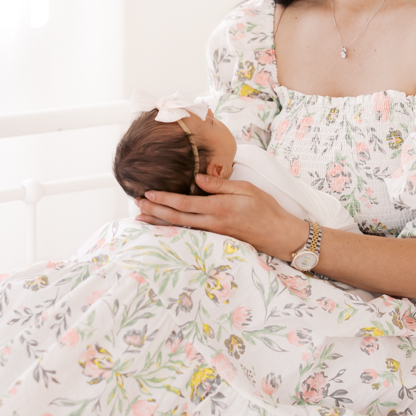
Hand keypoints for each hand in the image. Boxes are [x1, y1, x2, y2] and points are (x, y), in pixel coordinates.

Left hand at [135, 174, 309, 260]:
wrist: (279, 234)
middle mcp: (212, 223)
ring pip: (180, 228)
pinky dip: (174, 229)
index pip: (184, 203)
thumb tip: (198, 177)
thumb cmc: (266, 209)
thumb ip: (220, 184)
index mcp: (218, 208)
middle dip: (155, 212)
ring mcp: (213, 233)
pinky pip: (190, 232)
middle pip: (177, 218)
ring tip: (142, 217)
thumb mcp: (246, 189)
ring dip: (160, 222)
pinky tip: (165, 227)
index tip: (147, 194)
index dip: (164, 199)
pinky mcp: (216, 238)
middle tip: (137, 205)